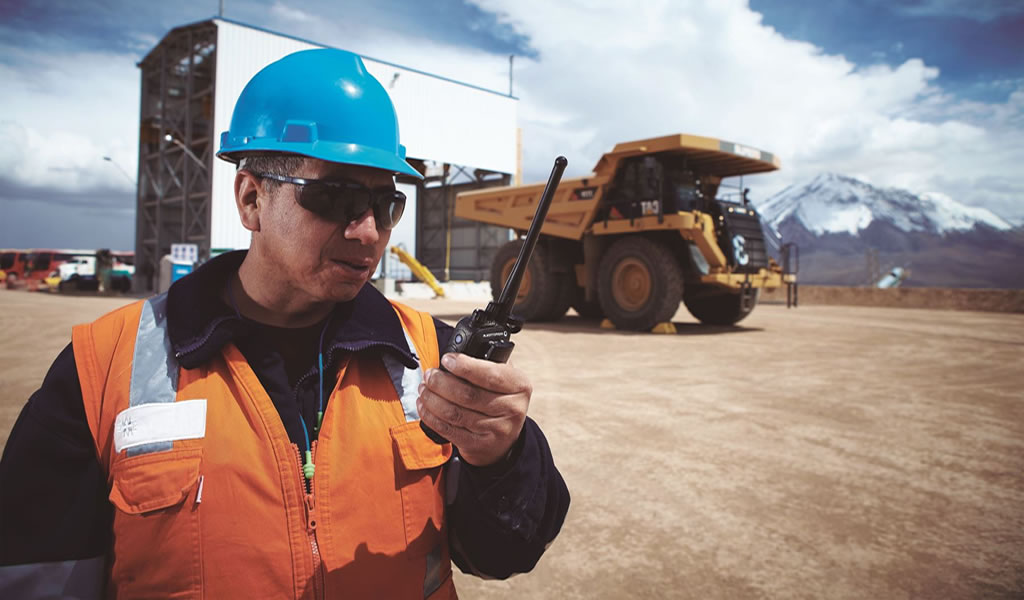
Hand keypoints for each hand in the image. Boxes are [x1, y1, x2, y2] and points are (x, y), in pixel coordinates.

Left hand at [417, 352, 531, 466]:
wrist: (505, 438)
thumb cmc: (499, 398)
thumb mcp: (503, 378)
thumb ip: (485, 364)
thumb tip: (452, 356)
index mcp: (519, 385)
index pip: (490, 375)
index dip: (465, 367)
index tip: (446, 360)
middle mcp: (512, 409)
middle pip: (468, 395)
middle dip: (441, 383)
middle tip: (429, 375)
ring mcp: (497, 430)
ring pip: (455, 413)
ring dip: (432, 399)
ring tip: (424, 389)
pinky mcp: (479, 445)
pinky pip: (448, 430)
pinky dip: (431, 417)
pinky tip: (424, 406)